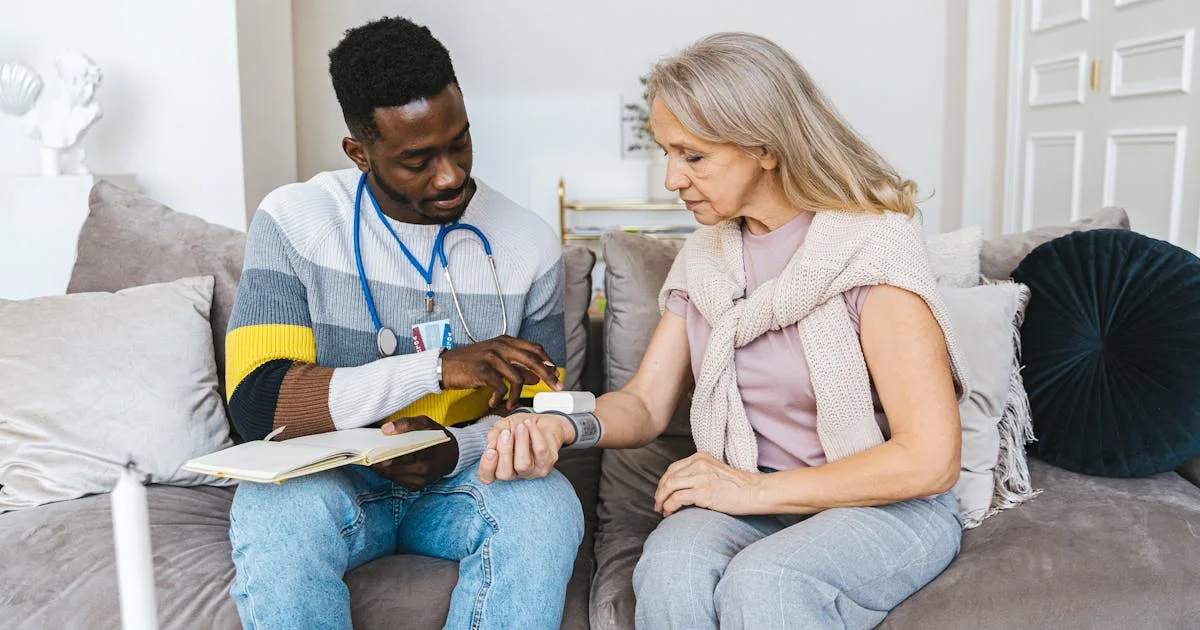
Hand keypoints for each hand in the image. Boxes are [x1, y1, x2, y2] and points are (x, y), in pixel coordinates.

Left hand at [370, 416, 456, 490]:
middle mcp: (424, 470)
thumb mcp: (426, 423)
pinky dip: (389, 473)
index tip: (371, 451)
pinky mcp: (416, 487)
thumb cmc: (437, 437)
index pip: (402, 455)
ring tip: (373, 458)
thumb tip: (385, 429)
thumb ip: (407, 423)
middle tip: (368, 454)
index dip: (384, 455)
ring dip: (381, 468)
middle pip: (393, 468)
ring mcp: (420, 481)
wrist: (452, 455)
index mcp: (427, 453)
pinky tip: (385, 465)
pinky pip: (396, 481)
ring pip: (392, 476)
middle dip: (379, 462)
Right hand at [440, 335, 561, 410]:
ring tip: (511, 403)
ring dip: (518, 394)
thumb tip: (537, 377)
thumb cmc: (470, 365)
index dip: (548, 361)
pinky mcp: (483, 370)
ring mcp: (492, 357)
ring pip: (517, 377)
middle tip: (556, 387)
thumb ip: (516, 368)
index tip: (556, 374)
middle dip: (547, 375)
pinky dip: (501, 398)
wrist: (443, 367)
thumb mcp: (495, 363)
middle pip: (532, 360)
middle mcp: (500, 346)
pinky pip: (501, 387)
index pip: (534, 348)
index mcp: (505, 341)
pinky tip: (495, 402)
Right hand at [476, 414, 573, 484]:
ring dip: (521, 442)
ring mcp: (532, 472)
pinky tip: (530, 425)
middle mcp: (515, 474)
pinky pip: (540, 451)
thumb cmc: (519, 426)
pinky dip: (534, 434)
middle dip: (504, 452)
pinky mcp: (547, 464)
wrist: (542, 421)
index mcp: (500, 466)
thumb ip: (493, 435)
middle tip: (506, 433)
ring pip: (523, 465)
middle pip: (505, 474)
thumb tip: (491, 446)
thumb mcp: (502, 427)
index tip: (491, 451)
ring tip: (521, 426)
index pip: (487, 478)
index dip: (487, 467)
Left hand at [654, 452, 762, 516]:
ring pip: (669, 487)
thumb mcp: (715, 471)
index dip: (663, 482)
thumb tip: (680, 488)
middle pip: (668, 477)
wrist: (754, 491)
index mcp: (700, 457)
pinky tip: (669, 513)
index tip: (661, 493)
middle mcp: (698, 464)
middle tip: (658, 504)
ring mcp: (700, 477)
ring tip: (661, 510)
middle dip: (659, 492)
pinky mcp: (703, 492)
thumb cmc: (737, 486)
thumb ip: (698, 474)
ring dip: (661, 500)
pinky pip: (677, 498)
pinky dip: (669, 506)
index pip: (672, 468)